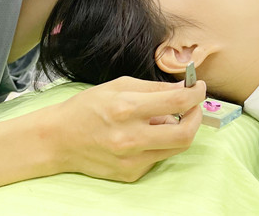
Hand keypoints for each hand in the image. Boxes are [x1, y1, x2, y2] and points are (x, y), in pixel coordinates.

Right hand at [51, 77, 205, 181]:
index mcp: (126, 108)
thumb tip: (184, 88)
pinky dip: (159, 143)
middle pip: (185, 133)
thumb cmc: (88, 107)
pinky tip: (145, 134)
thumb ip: (154, 88)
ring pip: (176, 148)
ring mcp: (131, 160)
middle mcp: (130, 137)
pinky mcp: (130, 173)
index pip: (177, 101)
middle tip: (193, 106)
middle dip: (196, 117)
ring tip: (166, 118)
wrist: (59, 138)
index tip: (199, 87)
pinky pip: (158, 157)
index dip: (196, 93)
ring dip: (180, 130)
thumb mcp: (119, 86)